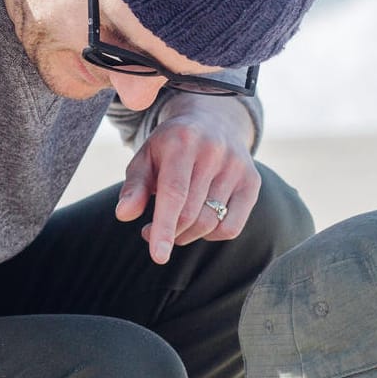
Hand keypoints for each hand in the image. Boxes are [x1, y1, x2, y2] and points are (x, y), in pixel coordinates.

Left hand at [115, 96, 258, 263]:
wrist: (212, 121)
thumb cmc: (171, 147)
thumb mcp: (146, 158)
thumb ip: (135, 186)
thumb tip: (124, 215)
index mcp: (183, 141)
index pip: (175, 193)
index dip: (165, 227)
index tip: (158, 256)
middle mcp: (215, 151)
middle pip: (191, 213)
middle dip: (168, 232)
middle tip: (148, 232)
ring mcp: (237, 166)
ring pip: (210, 223)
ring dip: (186, 235)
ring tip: (172, 225)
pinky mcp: (252, 182)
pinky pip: (231, 228)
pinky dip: (210, 235)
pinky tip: (198, 221)